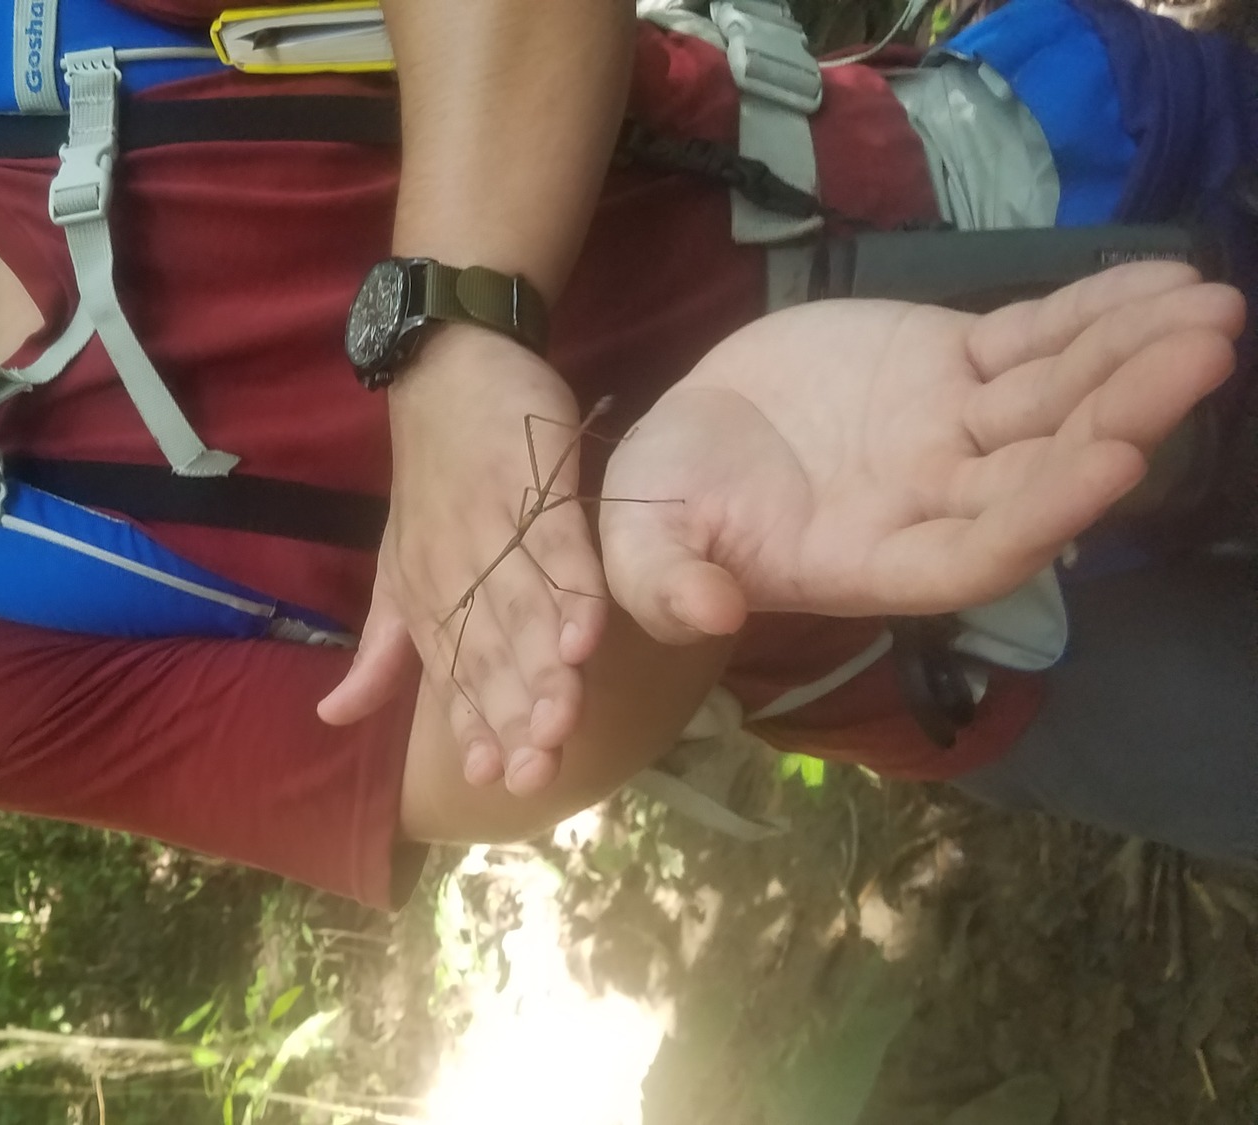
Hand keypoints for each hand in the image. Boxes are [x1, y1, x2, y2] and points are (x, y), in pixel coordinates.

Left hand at [319, 325, 607, 796]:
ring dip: (543, 673)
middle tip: (533, 776)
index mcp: (426, 594)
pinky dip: (573, 593)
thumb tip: (333, 719)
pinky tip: (588, 639)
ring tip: (560, 727)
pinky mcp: (536, 486)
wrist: (449, 370)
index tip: (492, 781)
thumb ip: (381, 651)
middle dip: (512, 719)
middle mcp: (457, 570)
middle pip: (490, 655)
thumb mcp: (397, 569)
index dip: (474, 728)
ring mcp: (496, 528)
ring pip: (522, 614)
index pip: (453, 674)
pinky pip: (557, 548)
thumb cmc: (435, 478)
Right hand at [599, 262, 1245, 639]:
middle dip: (1122, 414)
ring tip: (1212, 309)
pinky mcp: (955, 370)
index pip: (974, 550)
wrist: (685, 442)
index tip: (1113, 462)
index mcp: (870, 561)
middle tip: (1201, 356)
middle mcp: (933, 505)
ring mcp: (953, 436)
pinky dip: (1096, 311)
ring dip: (1133, 358)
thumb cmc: (661, 505)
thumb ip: (665, 582)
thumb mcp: (638, 546)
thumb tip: (708, 611)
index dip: (1044, 512)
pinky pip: (1037, 341)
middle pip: (1042, 468)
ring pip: (1056, 399)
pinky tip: (1165, 280)